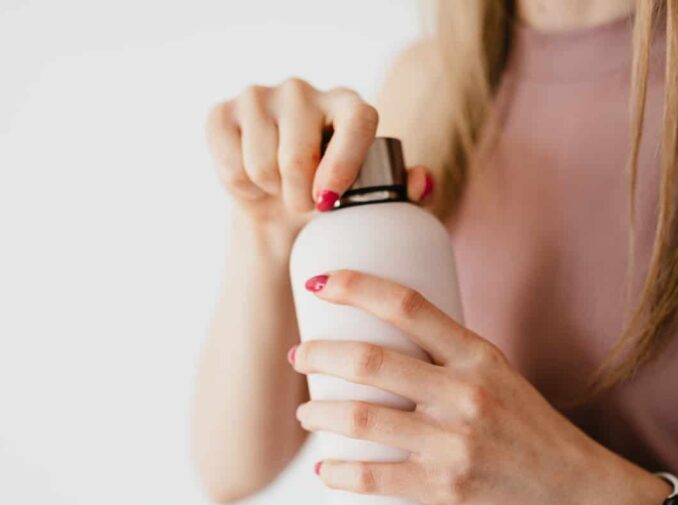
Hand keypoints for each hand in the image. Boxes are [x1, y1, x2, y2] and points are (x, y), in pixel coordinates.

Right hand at [205, 78, 431, 235]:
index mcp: (350, 104)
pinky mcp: (222, 113)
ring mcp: (259, 96)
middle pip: (299, 155)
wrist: (279, 206)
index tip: (330, 200)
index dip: (345, 164)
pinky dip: (243, 188)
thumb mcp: (374, 198)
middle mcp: (304, 90)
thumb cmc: (335, 199)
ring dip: (273, 193)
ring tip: (282, 189)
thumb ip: (406, 191)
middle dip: (301, 197)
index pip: (357, 122)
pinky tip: (254, 181)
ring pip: (262, 165)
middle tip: (307, 204)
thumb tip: (421, 182)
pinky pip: (231, 166)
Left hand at [288, 269, 669, 504]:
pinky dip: (340, 474)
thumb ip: (453, 362)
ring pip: (363, 419)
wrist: (583, 494)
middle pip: (371, 360)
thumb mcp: (502, 380)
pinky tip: (326, 472)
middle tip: (300, 357)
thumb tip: (391, 350)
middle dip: (320, 355)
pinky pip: (375, 478)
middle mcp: (466, 392)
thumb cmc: (537, 436)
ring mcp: (456, 442)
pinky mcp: (448, 489)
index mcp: (479, 356)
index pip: (408, 305)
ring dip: (320, 415)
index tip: (321, 282)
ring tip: (306, 416)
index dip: (356, 287)